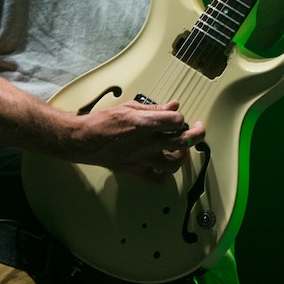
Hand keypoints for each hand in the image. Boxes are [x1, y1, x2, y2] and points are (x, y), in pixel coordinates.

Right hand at [69, 99, 205, 184]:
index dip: (180, 117)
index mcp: (144, 123)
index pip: (176, 120)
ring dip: (183, 154)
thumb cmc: (105, 120)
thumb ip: (155, 108)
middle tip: (198, 128)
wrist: (86, 140)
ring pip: (174, 163)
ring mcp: (142, 159)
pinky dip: (166, 174)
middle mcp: (146, 143)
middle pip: (182, 142)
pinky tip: (166, 165)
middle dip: (195, 133)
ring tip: (182, 147)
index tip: (176, 116)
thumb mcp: (130, 106)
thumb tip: (174, 105)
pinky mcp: (137, 171)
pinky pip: (158, 179)